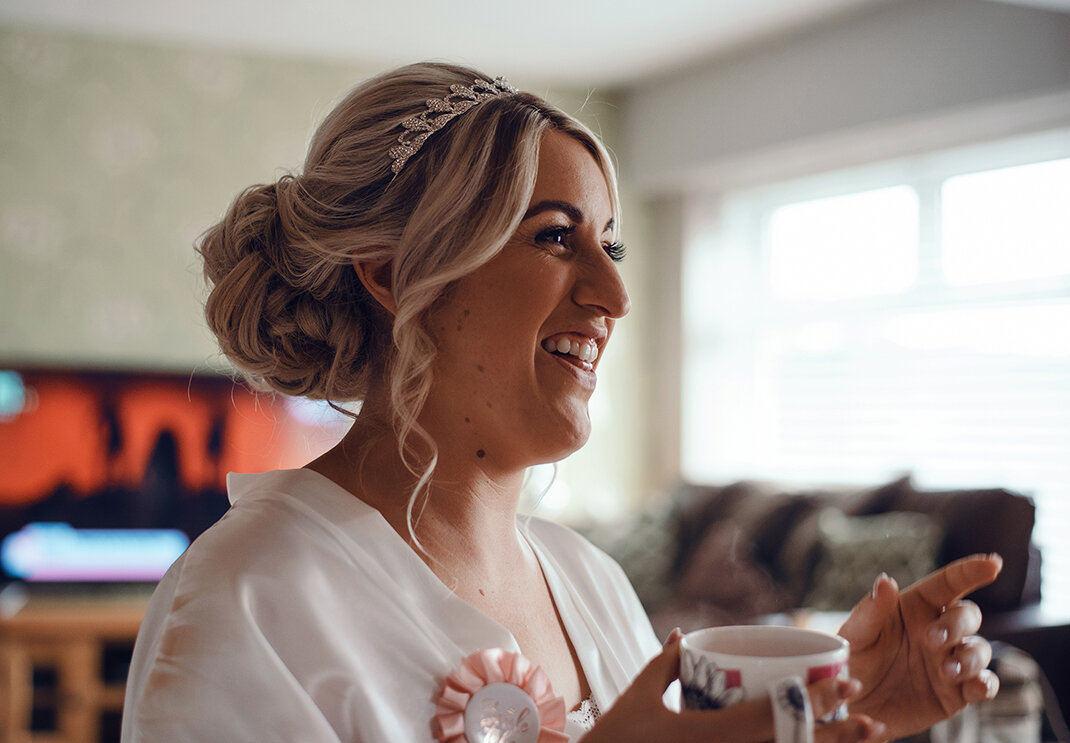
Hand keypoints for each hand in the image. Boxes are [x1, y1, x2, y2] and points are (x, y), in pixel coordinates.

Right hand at [582, 630, 886, 742]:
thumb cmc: (617, 736)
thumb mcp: (640, 694)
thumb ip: (666, 662)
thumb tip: (681, 634)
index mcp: (711, 733)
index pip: (777, 716)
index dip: (816, 700)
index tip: (848, 684)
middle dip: (835, 735)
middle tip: (870, 720)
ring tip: (860, 740)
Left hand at [838, 554, 1002, 739]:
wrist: (850, 709)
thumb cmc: (851, 662)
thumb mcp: (854, 636)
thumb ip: (871, 611)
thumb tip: (886, 581)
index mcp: (914, 608)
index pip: (948, 583)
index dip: (971, 571)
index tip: (993, 563)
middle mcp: (938, 631)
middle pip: (967, 615)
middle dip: (957, 624)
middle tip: (932, 640)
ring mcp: (950, 662)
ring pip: (980, 649)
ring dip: (970, 658)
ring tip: (946, 671)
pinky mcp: (956, 694)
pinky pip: (984, 685)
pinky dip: (987, 684)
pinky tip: (978, 687)